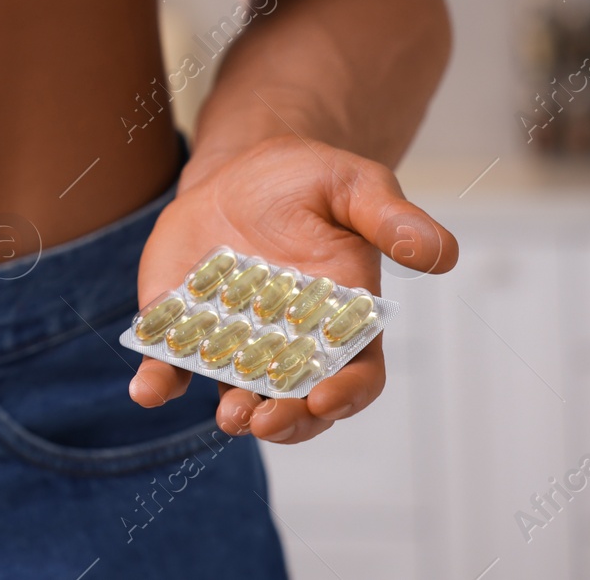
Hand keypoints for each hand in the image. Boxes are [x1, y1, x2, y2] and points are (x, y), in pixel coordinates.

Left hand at [131, 134, 456, 443]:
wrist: (241, 170)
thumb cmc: (309, 180)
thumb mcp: (355, 187)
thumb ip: (393, 221)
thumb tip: (441, 254)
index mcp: (343, 321)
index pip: (354, 375)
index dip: (344, 394)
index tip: (325, 397)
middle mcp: (290, 344)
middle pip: (298, 402)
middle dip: (286, 418)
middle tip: (265, 419)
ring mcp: (236, 341)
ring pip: (239, 395)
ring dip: (235, 411)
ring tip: (229, 415)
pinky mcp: (185, 327)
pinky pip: (172, 365)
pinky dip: (160, 382)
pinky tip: (149, 388)